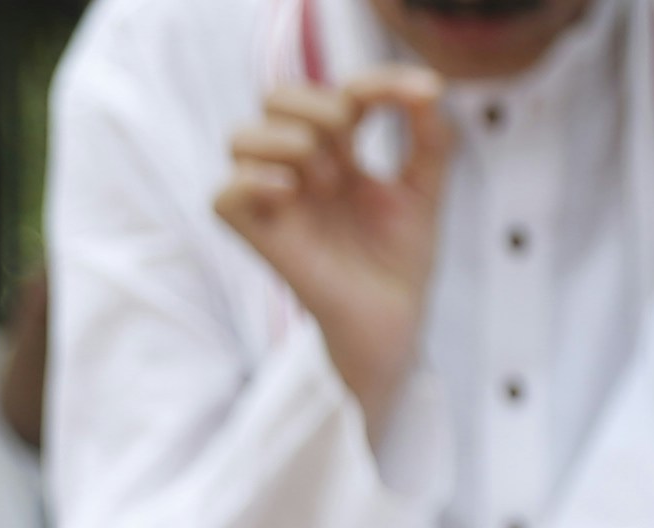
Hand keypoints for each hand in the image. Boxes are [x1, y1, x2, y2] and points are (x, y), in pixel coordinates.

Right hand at [218, 71, 452, 429]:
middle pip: (276, 97)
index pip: (334, 89)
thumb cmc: (402, 260)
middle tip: (351, 149)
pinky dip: (255, 182)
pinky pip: (224, 194)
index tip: (419, 96)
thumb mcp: (427, 186)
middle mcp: (298, 172)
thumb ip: (429, 134)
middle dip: (319, 107)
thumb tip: (427, 87)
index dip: (373, 80)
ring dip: (289, 143)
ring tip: (326, 182)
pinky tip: (294, 194)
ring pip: (240, 137)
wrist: (395, 321)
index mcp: (336, 153)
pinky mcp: (258, 238)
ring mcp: (274, 204)